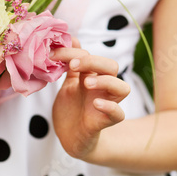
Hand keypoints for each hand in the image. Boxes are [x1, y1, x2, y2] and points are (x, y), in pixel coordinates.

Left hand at [51, 39, 129, 161]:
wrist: (69, 137)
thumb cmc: (71, 108)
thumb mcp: (68, 83)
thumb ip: (71, 63)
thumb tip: (72, 38)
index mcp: (92, 76)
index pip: (90, 56)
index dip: (73, 52)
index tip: (53, 54)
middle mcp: (102, 88)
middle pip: (111, 67)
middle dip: (93, 62)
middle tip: (73, 66)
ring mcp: (106, 104)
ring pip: (123, 88)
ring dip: (106, 81)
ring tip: (86, 83)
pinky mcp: (104, 122)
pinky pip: (118, 114)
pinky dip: (110, 107)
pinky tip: (96, 103)